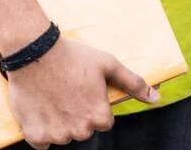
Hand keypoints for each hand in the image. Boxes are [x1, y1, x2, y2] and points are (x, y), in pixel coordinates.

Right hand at [6, 37, 156, 147]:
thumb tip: (156, 99)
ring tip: (51, 96)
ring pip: (62, 136)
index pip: (102, 122)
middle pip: (82, 129)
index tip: (82, 90)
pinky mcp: (35, 135)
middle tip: (66, 91)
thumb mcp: (107, 64)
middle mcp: (80, 130)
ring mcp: (57, 134)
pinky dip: (40, 129)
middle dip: (76, 115)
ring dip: (58, 122)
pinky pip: (42, 142)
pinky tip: (40, 108)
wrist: (34, 50)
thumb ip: (133, 84)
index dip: (93, 105)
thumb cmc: (72, 56)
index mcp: (99, 117)